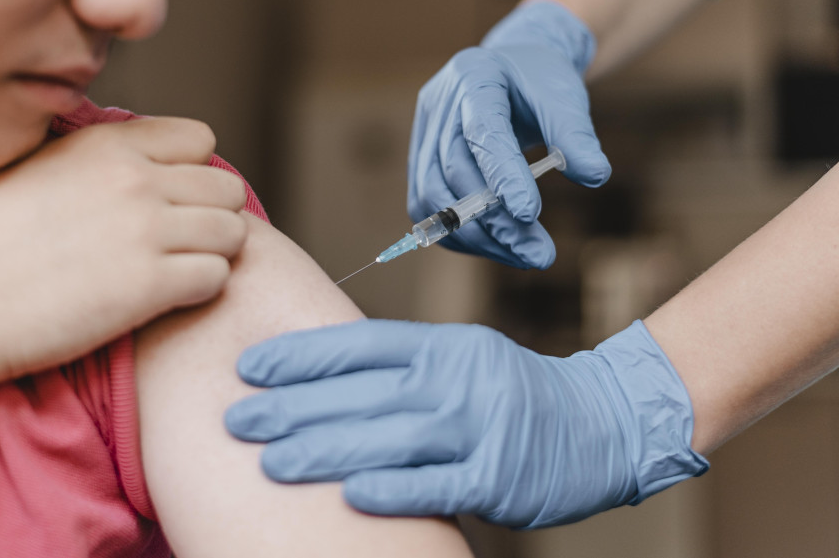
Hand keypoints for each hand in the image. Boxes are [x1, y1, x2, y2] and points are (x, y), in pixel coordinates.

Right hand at [0, 117, 247, 384]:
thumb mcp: (25, 164)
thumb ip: (85, 155)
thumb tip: (121, 156)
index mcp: (106, 145)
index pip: (198, 139)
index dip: (190, 172)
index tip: (168, 200)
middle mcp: (135, 180)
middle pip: (226, 187)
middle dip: (211, 215)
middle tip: (181, 243)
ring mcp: (146, 232)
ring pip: (234, 232)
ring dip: (213, 254)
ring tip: (177, 271)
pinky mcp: (150, 287)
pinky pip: (218, 278)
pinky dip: (202, 290)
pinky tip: (166, 298)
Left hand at [225, 319, 706, 527]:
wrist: (601, 421)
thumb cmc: (512, 390)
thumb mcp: (459, 358)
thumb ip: (400, 366)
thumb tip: (320, 378)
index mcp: (441, 347)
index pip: (359, 345)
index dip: (301, 356)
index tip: (249, 369)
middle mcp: (455, 380)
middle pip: (361, 392)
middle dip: (293, 407)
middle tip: (237, 420)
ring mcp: (478, 428)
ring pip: (389, 436)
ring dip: (324, 449)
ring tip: (270, 461)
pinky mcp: (497, 477)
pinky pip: (436, 483)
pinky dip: (391, 488)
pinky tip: (347, 492)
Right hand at [409, 0, 610, 267]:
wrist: (511, 71)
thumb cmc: (539, 82)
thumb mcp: (565, 97)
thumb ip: (576, 135)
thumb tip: (595, 176)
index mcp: (474, 76)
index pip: (482, 132)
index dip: (501, 176)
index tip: (529, 216)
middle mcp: (439, 105)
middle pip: (454, 172)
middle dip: (494, 221)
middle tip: (538, 255)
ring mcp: (423, 134)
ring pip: (432, 197)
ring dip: (476, 236)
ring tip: (524, 256)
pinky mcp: (420, 161)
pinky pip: (429, 208)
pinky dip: (462, 235)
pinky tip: (501, 246)